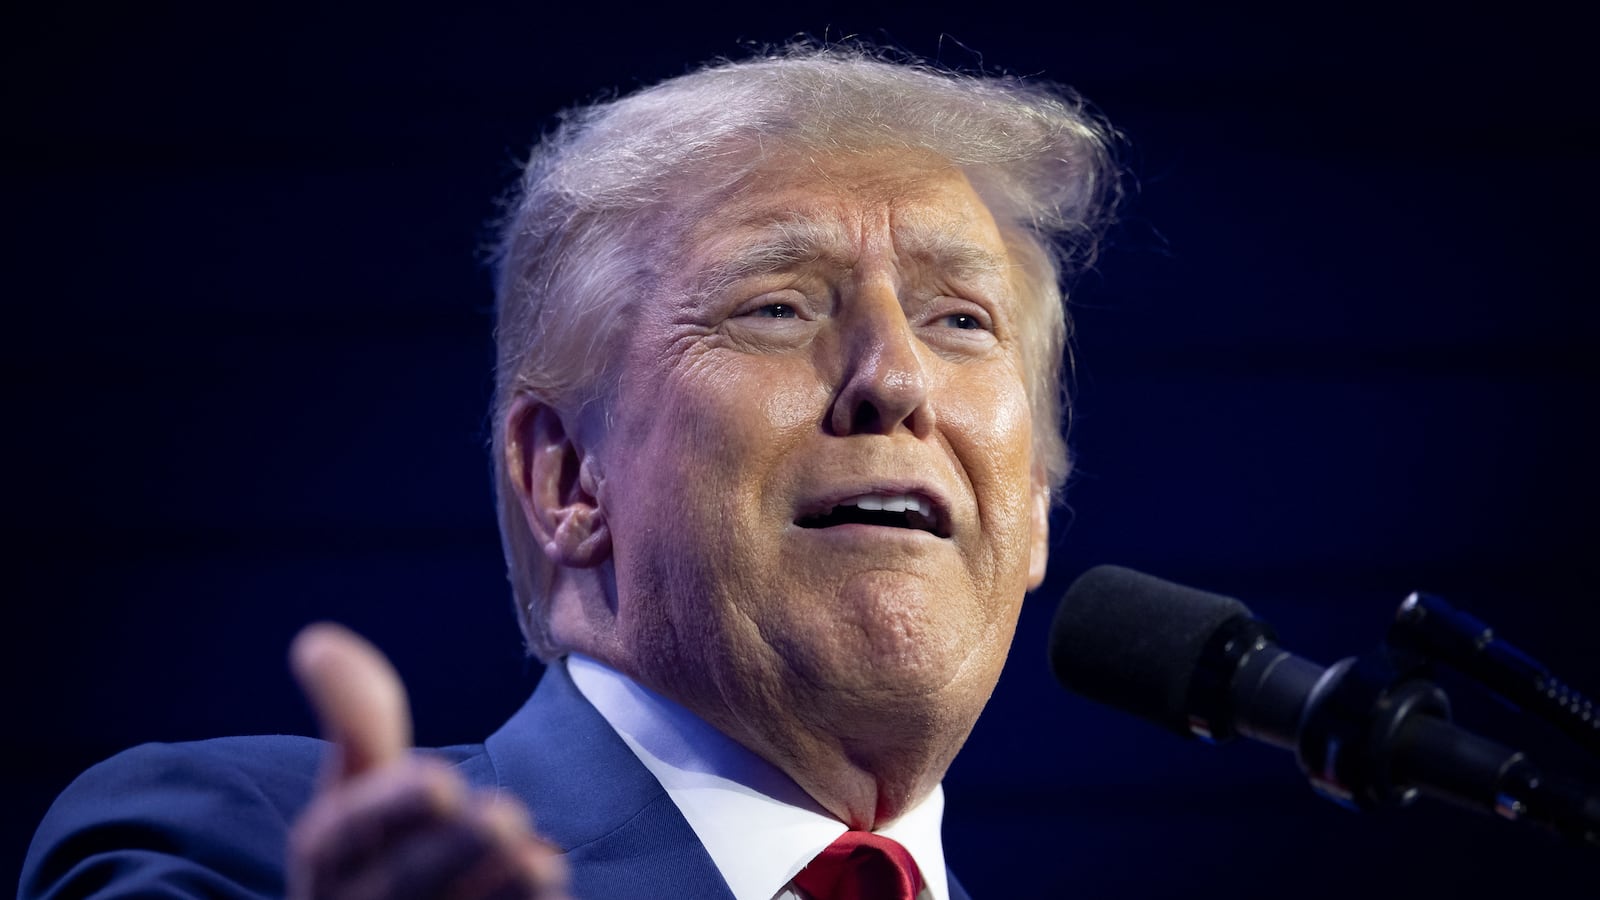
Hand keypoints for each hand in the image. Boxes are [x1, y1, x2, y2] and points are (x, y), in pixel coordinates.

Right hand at [287, 623, 567, 899]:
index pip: (341, 837)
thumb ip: (359, 724)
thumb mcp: (364, 794)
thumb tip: (316, 640)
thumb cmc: (386, 860)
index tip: (440, 780)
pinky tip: (542, 898)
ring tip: (537, 863)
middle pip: (403, 886)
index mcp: (325, 860)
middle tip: (503, 816)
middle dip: (463, 846)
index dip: (390, 808)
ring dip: (508, 889)